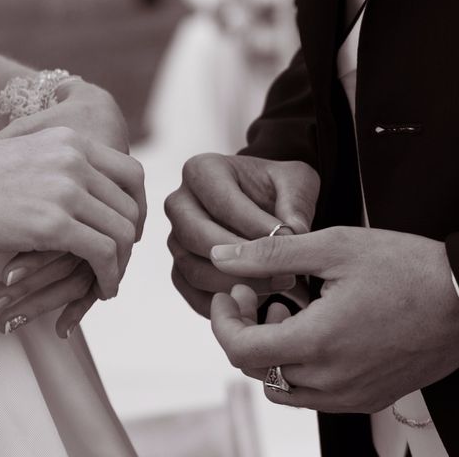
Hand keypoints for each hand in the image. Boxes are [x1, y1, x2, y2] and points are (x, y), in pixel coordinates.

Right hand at [0, 84, 145, 329]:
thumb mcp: (22, 160)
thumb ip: (56, 171)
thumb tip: (77, 198)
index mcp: (69, 141)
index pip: (132, 173)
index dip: (137, 207)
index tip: (127, 232)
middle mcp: (74, 158)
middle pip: (131, 206)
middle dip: (131, 240)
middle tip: (119, 263)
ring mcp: (65, 189)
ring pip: (122, 232)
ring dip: (122, 263)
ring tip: (109, 282)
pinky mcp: (52, 222)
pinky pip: (104, 254)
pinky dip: (110, 276)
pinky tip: (103, 288)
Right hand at [165, 153, 318, 316]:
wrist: (263, 205)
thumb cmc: (275, 189)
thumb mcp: (296, 181)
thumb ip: (297, 201)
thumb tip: (292, 232)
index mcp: (201, 171)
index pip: (221, 201)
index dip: (255, 225)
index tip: (289, 240)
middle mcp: (179, 203)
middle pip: (198, 237)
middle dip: (243, 259)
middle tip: (282, 271)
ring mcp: (175, 239)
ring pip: (193, 269)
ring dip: (235, 283)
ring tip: (276, 285)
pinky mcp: (180, 269)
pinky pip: (192, 295)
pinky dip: (224, 303)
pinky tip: (257, 301)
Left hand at [210, 227, 458, 412]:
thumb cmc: (407, 268)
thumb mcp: (332, 248)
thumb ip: (268, 255)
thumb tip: (221, 256)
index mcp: (317, 343)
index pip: (240, 350)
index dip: (223, 321)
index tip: (230, 294)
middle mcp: (331, 380)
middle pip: (256, 369)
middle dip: (245, 328)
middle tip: (260, 294)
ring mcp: (351, 394)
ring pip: (281, 386)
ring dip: (270, 351)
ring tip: (290, 312)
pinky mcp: (368, 397)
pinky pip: (312, 395)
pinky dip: (297, 367)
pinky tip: (314, 332)